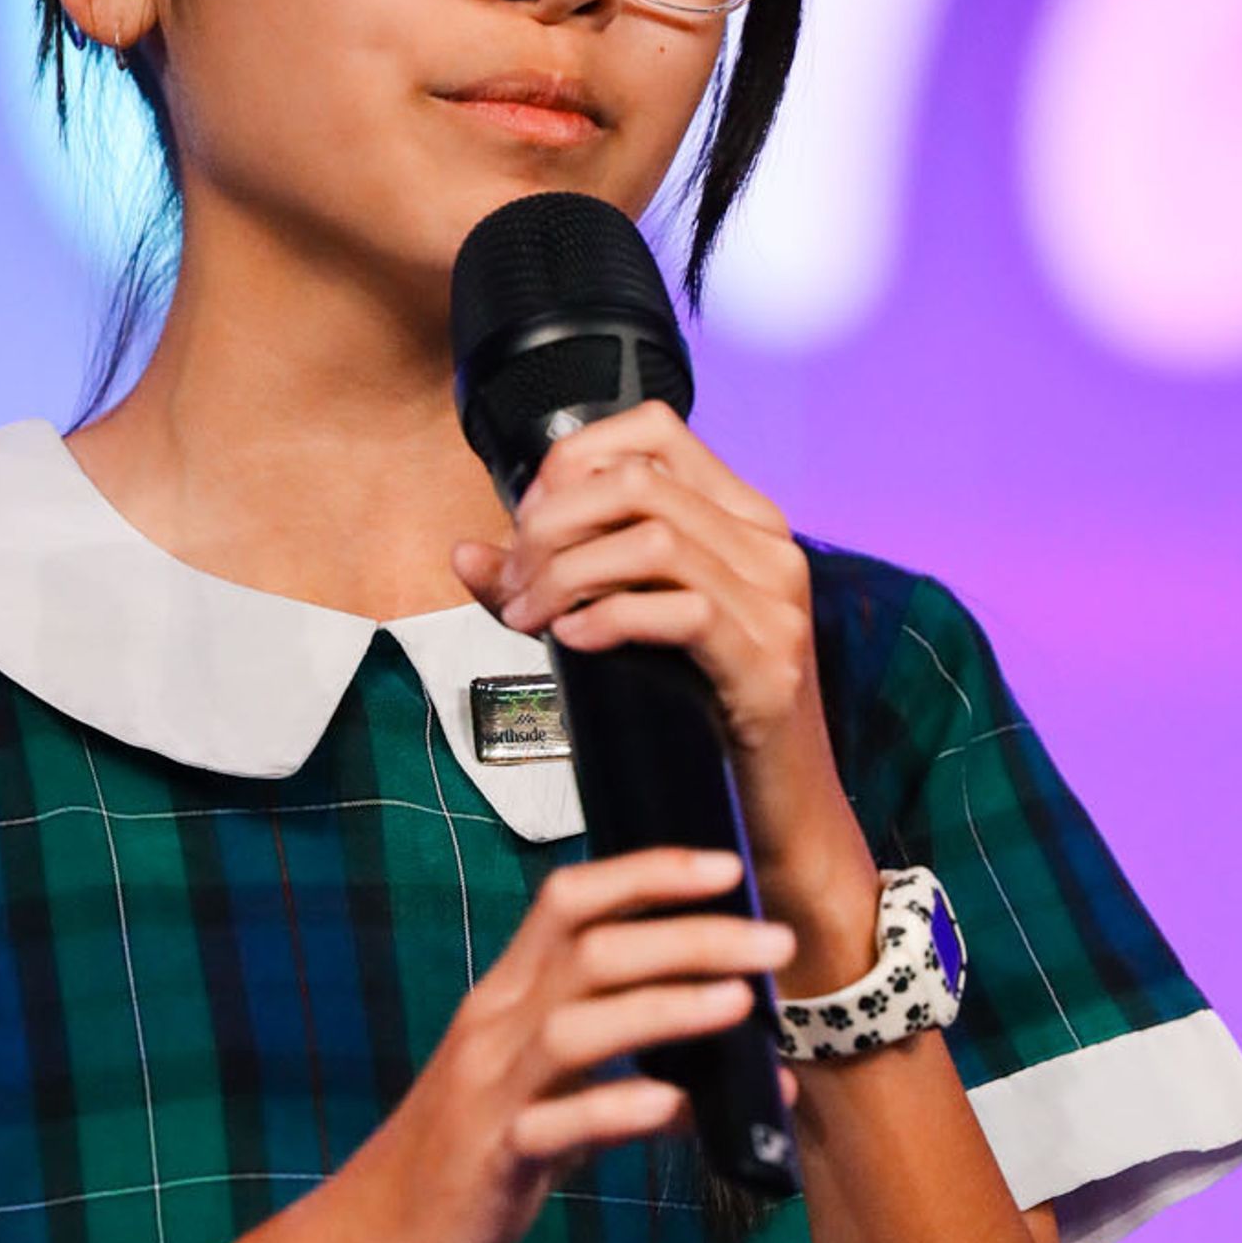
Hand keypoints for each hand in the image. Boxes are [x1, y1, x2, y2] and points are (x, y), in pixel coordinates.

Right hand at [280, 846, 791, 1242]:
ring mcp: (486, 1097)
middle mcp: (489, 1034)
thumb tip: (701, 1079)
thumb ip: (598, 1082)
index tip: (726, 867)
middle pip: (590, 950)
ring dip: (667, 1006)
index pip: (568, 903)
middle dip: (688, 934)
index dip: (648, 874)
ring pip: (578, 1024)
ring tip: (742, 1004)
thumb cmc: (452, 1184)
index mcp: (498, 1006)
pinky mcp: (490, 1166)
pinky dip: (626, 1109)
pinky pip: (563, 1126)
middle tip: (774, 942)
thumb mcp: (527, 1110)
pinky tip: (682, 1111)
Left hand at [450, 406, 881, 984]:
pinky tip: (572, 643)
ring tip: (527, 620)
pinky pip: (679, 611)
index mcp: (740, 517)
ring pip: (650, 539)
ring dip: (565, 575)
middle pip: (635, 481)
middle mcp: (766, 543)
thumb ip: (551, 585)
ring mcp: (775, 601)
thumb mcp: (625, 633)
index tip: (526, 525)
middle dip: (549, 526)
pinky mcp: (768, 662)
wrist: (777, 813)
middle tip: (511, 588)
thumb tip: (465, 553)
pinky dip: (609, 618)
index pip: (652, 429)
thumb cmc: (699, 717)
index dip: (571, 463)